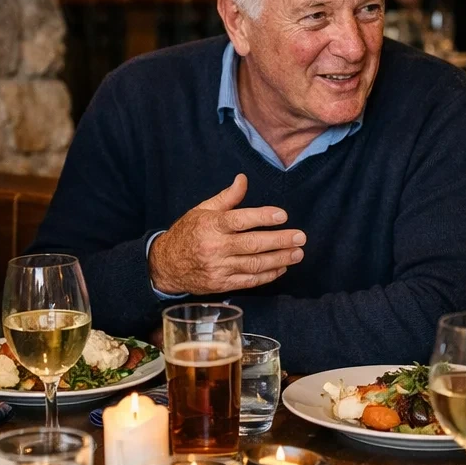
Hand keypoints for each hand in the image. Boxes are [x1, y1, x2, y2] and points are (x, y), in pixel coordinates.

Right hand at [148, 174, 305, 294]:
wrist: (165, 265)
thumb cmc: (187, 233)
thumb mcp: (202, 210)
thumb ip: (226, 197)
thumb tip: (243, 179)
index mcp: (211, 226)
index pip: (240, 220)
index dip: (263, 217)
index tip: (283, 215)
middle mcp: (215, 248)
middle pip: (252, 244)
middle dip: (280, 241)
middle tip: (300, 237)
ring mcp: (218, 268)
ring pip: (254, 264)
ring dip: (279, 259)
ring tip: (297, 253)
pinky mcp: (221, 285)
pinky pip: (249, 281)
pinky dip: (267, 275)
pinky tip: (281, 268)